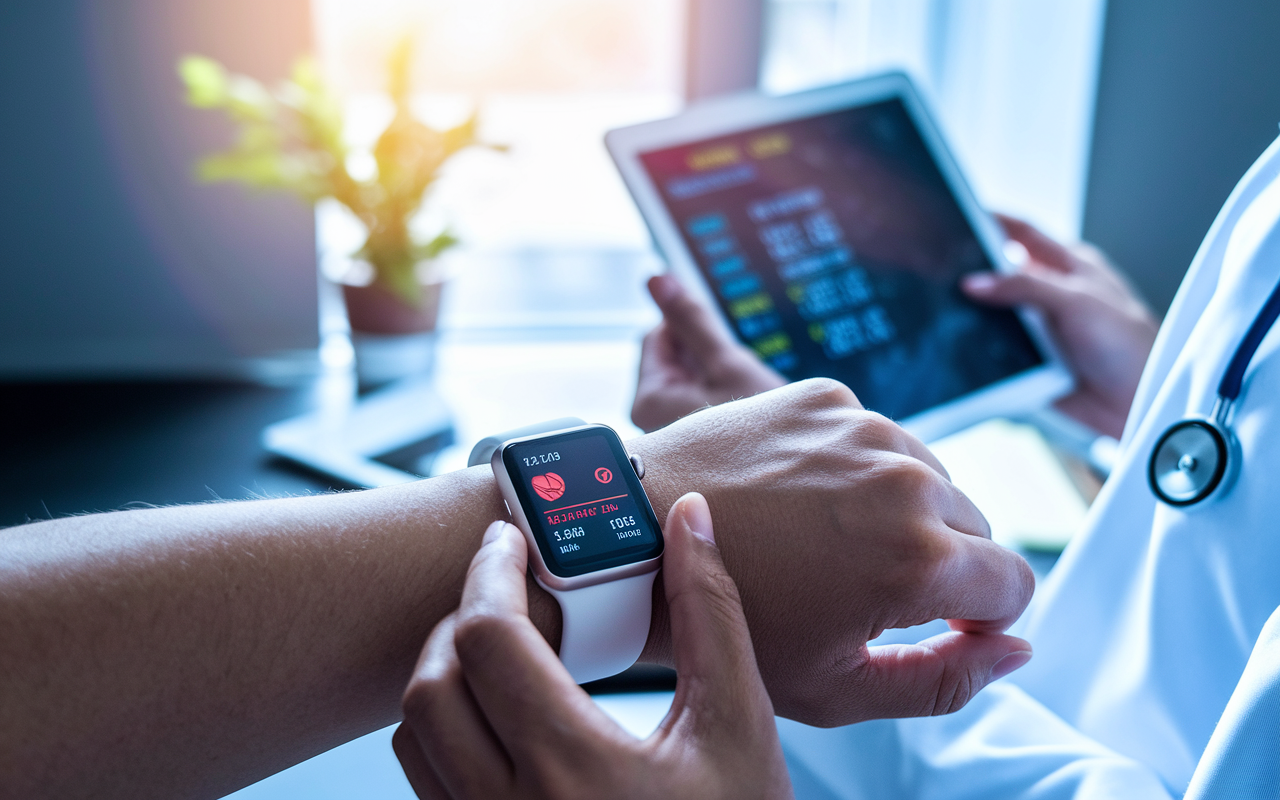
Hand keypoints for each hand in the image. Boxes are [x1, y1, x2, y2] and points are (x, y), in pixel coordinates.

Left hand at [395, 495, 793, 799]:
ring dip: (446, 677)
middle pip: (431, 685)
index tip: (510, 543)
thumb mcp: (737, 723)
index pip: (488, 640)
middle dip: (462, 620)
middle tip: (508, 593)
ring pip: (417, 739)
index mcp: (574, 768)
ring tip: (504, 653)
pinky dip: (447, 733)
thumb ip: (711, 612)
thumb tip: (691, 521)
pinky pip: (429, 786)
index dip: (491, 572)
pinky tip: (505, 718)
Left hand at [630, 378, 1034, 726]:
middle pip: (976, 527)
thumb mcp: (838, 686)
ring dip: (902, 510)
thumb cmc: (726, 622)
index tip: (939, 622)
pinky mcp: (822, 395)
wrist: (635, 540)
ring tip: (827, 541)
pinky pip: (876, 437)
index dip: (982, 615)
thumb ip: (947, 679)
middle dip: (942, 562)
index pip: (1015, 582)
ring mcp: (862, 426)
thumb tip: (1015, 648)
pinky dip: (857, 467)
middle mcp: (905, 478)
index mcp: (918, 558)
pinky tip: (802, 497)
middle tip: (866, 586)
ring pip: (929, 476)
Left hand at [632, 274, 786, 431]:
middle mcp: (648, 420)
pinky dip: (717, 397)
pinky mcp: (686, 442)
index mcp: (648, 399)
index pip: (657, 336)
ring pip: (687, 379)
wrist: (793, 479)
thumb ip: (690, 319)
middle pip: (671, 359)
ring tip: (742, 398)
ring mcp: (666, 433)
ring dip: (713, 376)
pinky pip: (695, 402)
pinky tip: (741, 411)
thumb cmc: (761, 434)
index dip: (692, 332)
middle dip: (703, 357)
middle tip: (736, 377)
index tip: (722, 346)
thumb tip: (658, 279)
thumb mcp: (727, 363)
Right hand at [962, 214, 1158, 438]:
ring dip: (974, 313)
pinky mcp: (1032, 360)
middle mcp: (1052, 294)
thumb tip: (975, 281)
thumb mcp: (1077, 302)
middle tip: (939, 265)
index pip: (1023, 233)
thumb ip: (1026, 287)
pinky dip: (979, 347)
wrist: (1136, 404)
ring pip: (996, 313)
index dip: (993, 220)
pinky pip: (996, 349)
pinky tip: (960, 344)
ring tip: (941, 306)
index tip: (959, 214)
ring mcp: (1041, 327)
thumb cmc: (1128, 345)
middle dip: (972, 268)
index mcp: (1069, 266)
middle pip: (1002, 273)